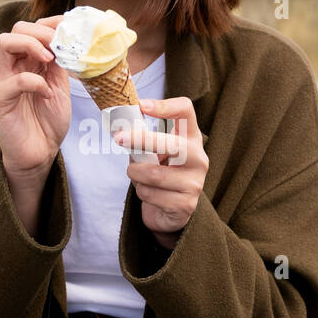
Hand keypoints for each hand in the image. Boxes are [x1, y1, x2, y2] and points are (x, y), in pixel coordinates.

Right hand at [0, 14, 69, 181]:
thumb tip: (70, 42)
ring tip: (49, 59)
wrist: (39, 155)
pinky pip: (12, 81)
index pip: (30, 28)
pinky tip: (47, 93)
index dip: (49, 22)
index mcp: (26, 62)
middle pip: (15, 29)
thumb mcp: (60, 86)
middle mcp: (11, 68)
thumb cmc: (47, 122)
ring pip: (4, 44)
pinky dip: (33, 82)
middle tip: (59, 46)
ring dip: (31, 45)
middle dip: (41, 32)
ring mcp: (2, 82)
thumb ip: (60, 64)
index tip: (70, 28)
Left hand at [112, 97, 207, 249]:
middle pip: (171, 143)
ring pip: (154, 174)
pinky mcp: (186, 204)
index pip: (185, 112)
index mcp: (191, 139)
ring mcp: (195, 183)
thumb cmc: (159, 174)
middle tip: (118, 138)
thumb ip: (142, 143)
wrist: (171, 211)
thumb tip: (122, 133)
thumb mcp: (153, 153)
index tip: (141, 105)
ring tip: (136, 175)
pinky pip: (151, 194)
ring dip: (135, 174)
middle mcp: (198, 159)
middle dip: (141, 139)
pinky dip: (141, 192)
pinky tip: (148, 193)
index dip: (165, 106)